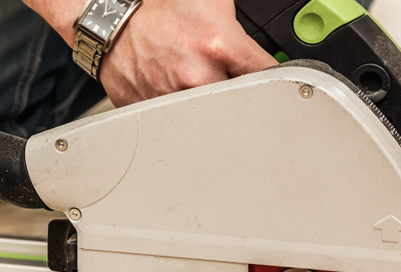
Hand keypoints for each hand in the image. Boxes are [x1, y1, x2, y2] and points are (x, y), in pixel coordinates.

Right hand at [27, 0, 275, 106]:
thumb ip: (245, 29)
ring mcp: (173, 100)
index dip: (282, 86)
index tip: (286, 93)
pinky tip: (181, 103)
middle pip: (243, 108)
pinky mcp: (154, 116)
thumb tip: (274, 51)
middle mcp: (197, 77)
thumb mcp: (213, 3)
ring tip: (204, 95)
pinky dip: (188, 124)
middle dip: (246, 104)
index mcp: (218, 45)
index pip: (268, 77)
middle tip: (240, 95)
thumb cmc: (161, 11)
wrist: (114, 21)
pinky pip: (183, 131)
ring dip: (217, 116)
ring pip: (213, 125)